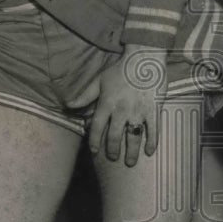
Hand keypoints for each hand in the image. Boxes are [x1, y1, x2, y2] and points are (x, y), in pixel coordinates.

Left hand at [87, 45, 164, 166]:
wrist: (144, 60)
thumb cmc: (120, 70)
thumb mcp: (99, 81)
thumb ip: (85, 96)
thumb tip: (69, 105)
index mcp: (106, 103)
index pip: (97, 126)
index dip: (94, 140)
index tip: (93, 150)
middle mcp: (121, 110)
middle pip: (115, 135)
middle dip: (112, 149)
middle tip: (113, 157)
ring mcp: (138, 111)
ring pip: (133, 137)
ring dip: (131, 151)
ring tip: (130, 162)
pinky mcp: (153, 110)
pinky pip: (153, 130)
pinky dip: (152, 142)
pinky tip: (150, 151)